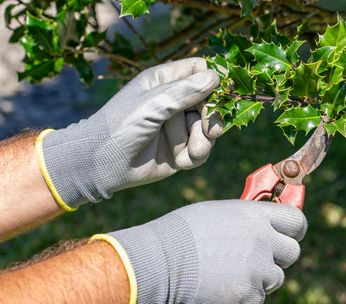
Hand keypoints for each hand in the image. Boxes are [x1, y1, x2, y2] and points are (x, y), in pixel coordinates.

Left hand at [37, 58, 221, 209]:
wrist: (101, 164)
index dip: (212, 81)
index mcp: (165, 81)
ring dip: (203, 142)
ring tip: (192, 152)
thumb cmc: (120, 126)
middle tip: (211, 132)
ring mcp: (178, 127)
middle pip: (211, 102)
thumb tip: (216, 76)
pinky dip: (195, 157)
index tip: (218, 96)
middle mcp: (174, 101)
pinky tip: (181, 162)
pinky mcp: (180, 150)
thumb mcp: (152, 104)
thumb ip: (185, 91)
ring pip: (208, 130)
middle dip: (212, 119)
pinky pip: (201, 151)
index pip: (200, 71)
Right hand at [102, 200, 306, 303]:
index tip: (290, 234)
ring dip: (258, 278)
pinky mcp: (247, 297)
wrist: (159, 261)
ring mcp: (257, 272)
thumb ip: (248, 219)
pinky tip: (219, 288)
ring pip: (275, 279)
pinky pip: (256, 301)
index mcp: (256, 216)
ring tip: (228, 273)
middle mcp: (263, 242)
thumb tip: (267, 225)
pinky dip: (242, 299)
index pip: (297, 220)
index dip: (295, 228)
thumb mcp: (220, 212)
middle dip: (278, 255)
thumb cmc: (184, 232)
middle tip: (260, 256)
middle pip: (293, 252)